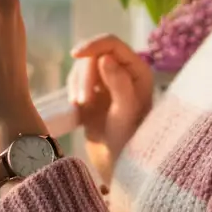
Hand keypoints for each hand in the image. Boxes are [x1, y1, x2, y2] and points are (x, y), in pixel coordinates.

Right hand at [67, 35, 153, 185]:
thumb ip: (119, 85)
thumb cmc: (129, 144)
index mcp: (138, 71)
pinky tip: (77, 108)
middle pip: (95, 53)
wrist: (119, 167)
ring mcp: (108, 81)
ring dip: (77, 83)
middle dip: (85, 74)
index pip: (113, 44)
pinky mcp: (94, 93)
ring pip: (84, 65)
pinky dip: (73, 89)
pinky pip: (77, 79)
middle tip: (82, 102)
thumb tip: (105, 58)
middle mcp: (125, 72)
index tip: (75, 55)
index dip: (93, 45)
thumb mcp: (125, 115)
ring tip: (80, 107)